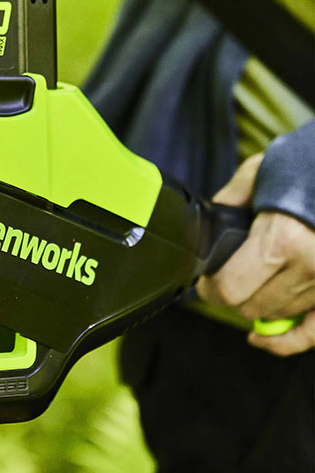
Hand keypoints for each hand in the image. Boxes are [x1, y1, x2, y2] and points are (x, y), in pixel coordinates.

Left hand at [197, 153, 314, 355]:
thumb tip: (209, 221)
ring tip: (253, 281)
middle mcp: (309, 268)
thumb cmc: (306, 166)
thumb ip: (231, 199)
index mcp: (281, 240)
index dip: (210, 288)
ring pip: (278, 316)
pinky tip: (261, 338)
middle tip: (224, 278)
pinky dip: (285, 341)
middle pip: (251, 307)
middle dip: (231, 295)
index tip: (204, 281)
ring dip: (259, 304)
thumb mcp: (261, 171)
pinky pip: (313, 334)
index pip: (230, 288)